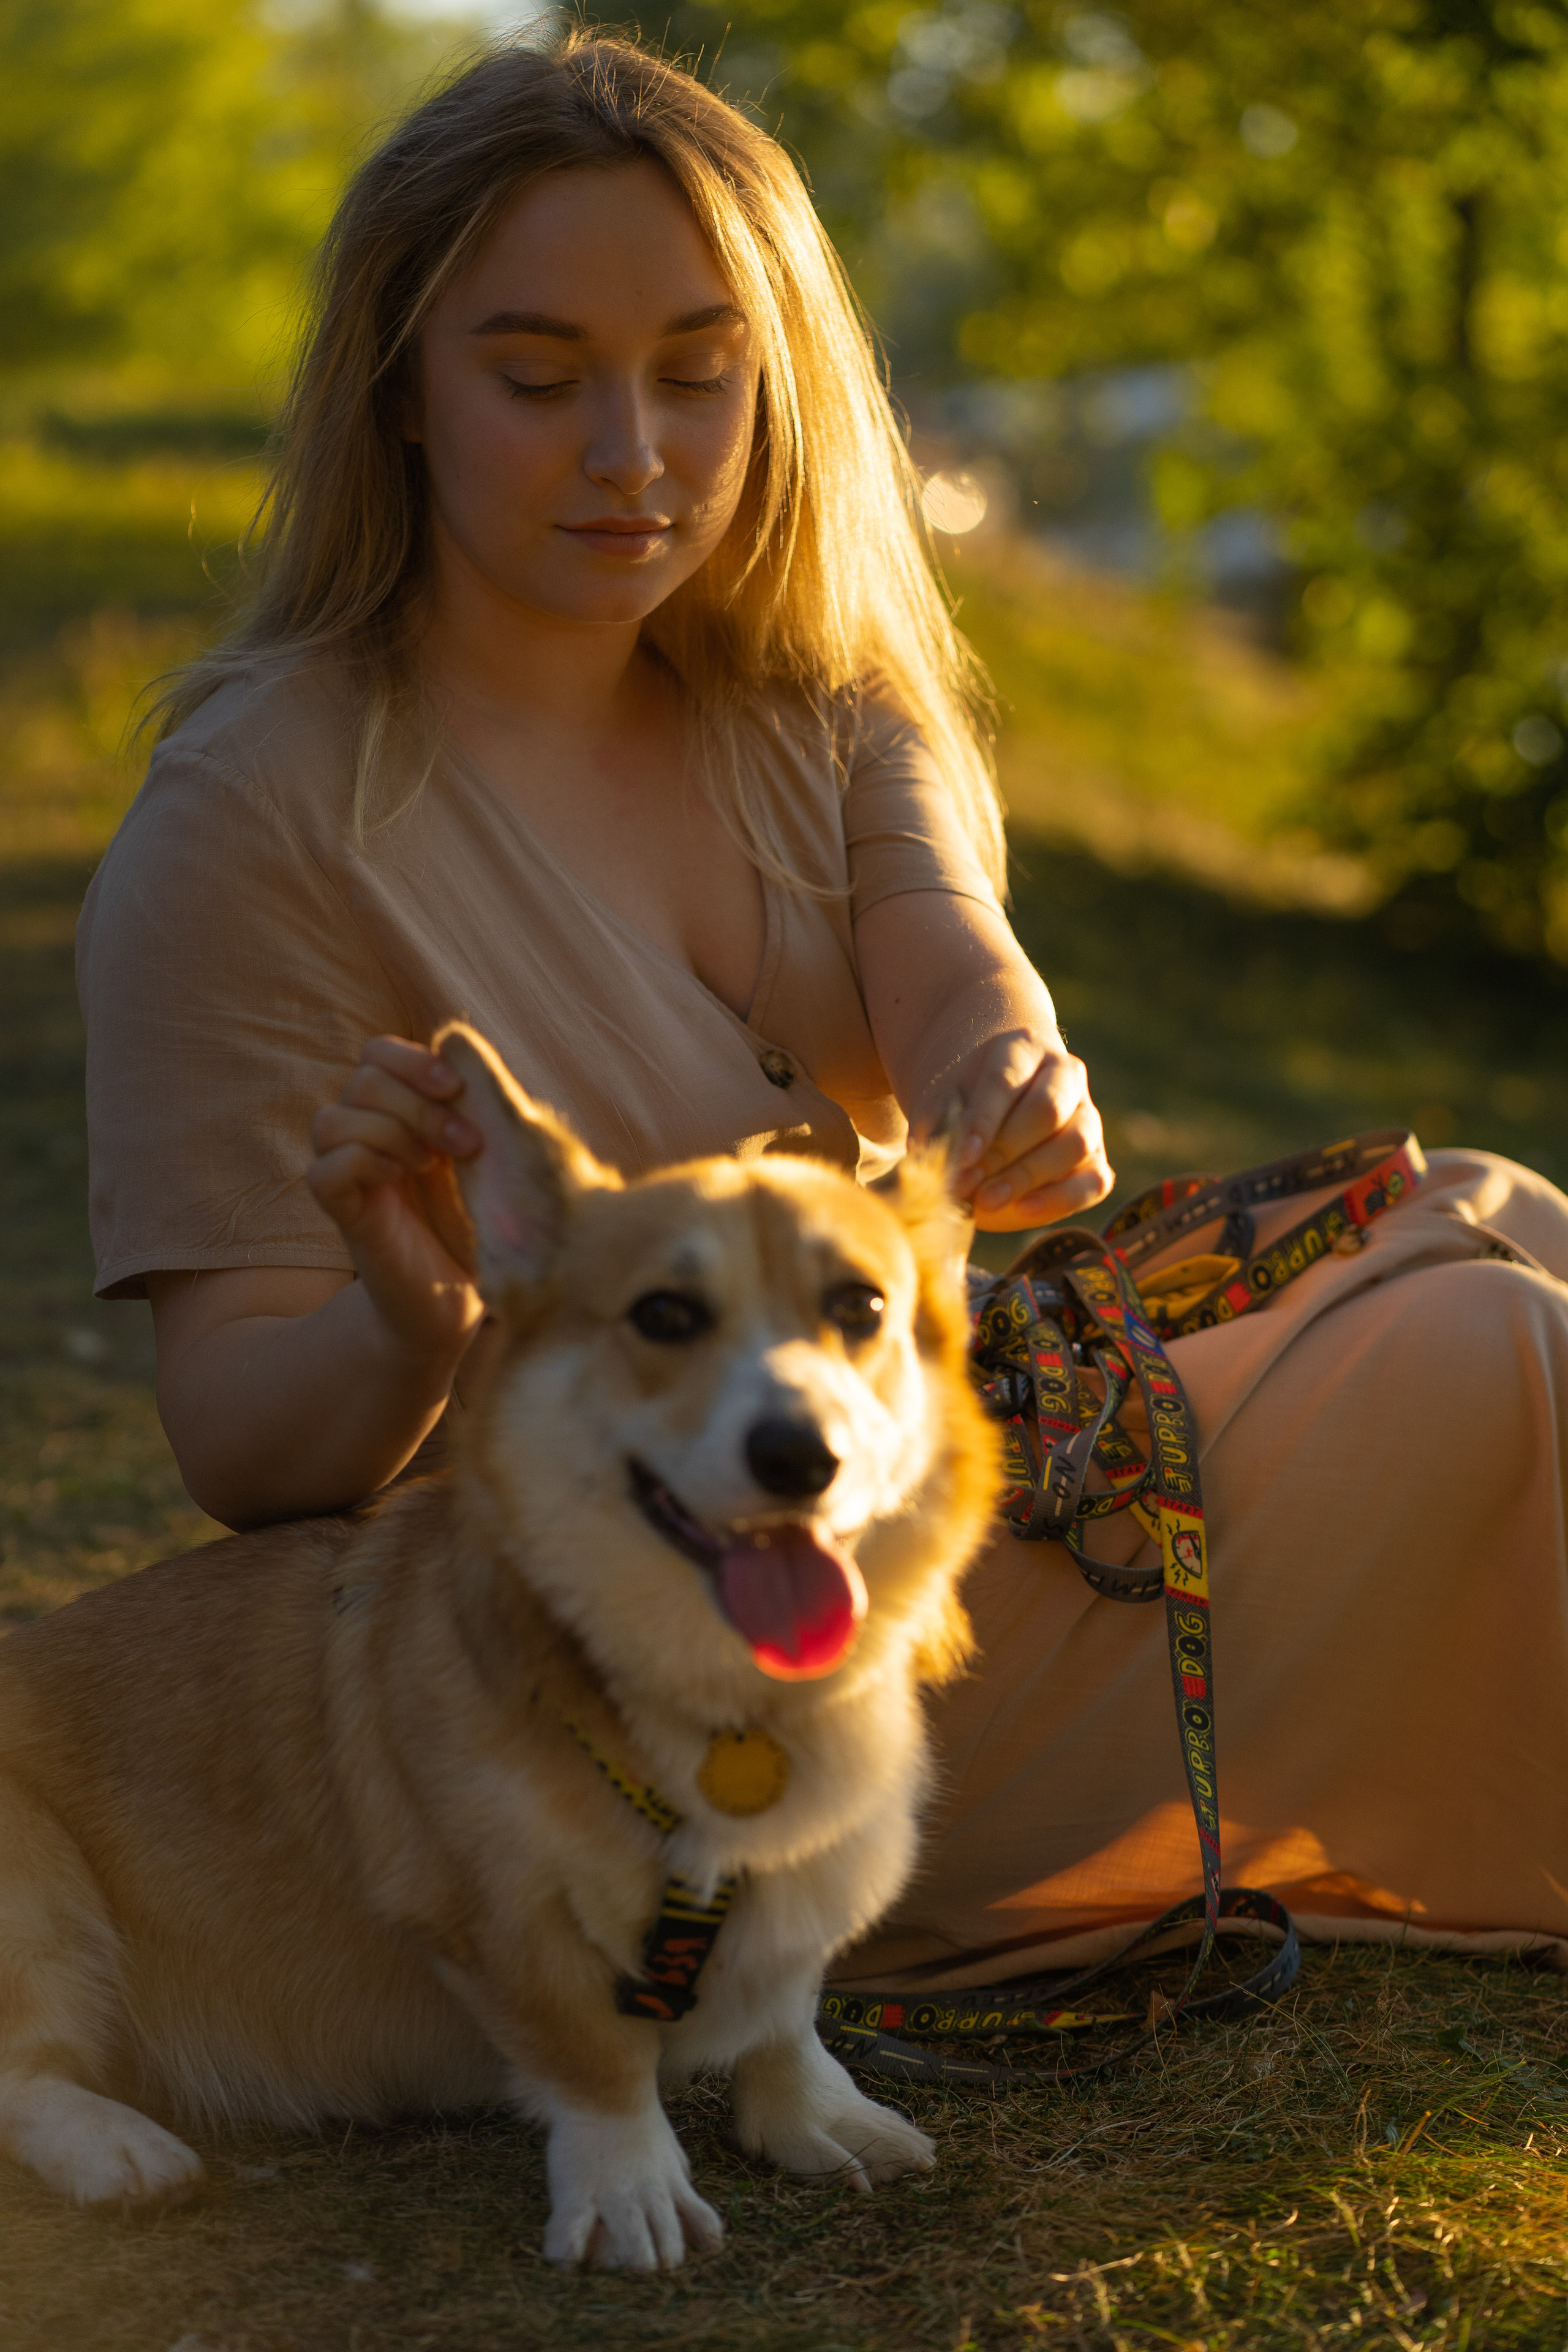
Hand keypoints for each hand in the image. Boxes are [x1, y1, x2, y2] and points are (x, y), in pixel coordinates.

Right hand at [307, 1034, 485, 1360]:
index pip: (378, 1053)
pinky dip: (365, 1165)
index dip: (412, 1059)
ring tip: (430, 1167)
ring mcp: (350, 1172)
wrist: (461, 1301)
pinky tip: (401, 1183)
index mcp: (402, 1113)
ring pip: (333, 1118)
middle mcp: (368, 1135)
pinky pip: (324, 1169)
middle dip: (418, 1103)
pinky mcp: (341, 1212)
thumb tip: (458, 1038)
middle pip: (362, 1077)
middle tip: (464, 1145)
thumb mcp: (491, 1155)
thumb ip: (477, 1099)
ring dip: (392, 1134)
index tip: (456, 1089)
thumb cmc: (480, 1226)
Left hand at [949, 1030, 1112, 1230]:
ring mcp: (1087, 1116)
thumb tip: (942, 1166)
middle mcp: (1065, 1075)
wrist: (987, 1116)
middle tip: (967, 1183)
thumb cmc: (961, 1108)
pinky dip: (1062, 1198)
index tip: (962, 1157)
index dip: (983, 1121)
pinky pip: (1094, 1181)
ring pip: (1076, 1143)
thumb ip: (937, 1129)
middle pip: (1047, 1110)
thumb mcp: (939, 1107)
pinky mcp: (1096, 1158)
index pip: (1005, 1081)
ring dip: (1028, 1176)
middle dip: (1005, 1152)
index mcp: (1022, 1048)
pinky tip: (1024, 1209)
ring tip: (986, 1200)